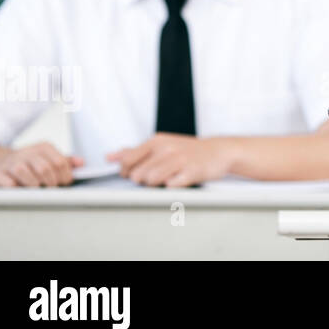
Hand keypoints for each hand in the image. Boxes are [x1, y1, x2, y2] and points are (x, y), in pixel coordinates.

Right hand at [0, 142, 83, 186]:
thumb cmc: (29, 163)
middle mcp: (28, 153)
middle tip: (52, 189)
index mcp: (43, 147)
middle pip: (46, 170)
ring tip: (38, 190)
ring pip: (29, 178)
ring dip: (36, 187)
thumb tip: (82, 163)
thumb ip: (65, 161)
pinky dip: (18, 190)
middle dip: (52, 184)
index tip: (64, 184)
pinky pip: (10, 185)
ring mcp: (12, 163)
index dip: (65, 177)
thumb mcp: (48, 158)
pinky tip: (21, 189)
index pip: (60, 162)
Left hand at [106, 133, 233, 186]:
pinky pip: (171, 186)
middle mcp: (167, 148)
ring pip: (152, 181)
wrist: (219, 151)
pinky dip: (173, 186)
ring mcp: (180, 159)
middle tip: (157, 175)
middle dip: (143, 180)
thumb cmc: (187, 150)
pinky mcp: (192, 171)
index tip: (137, 172)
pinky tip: (180, 179)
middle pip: (138, 175)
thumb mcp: (161, 144)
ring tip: (168, 178)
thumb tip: (109, 157)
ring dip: (157, 185)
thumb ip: (133, 151)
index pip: (127, 161)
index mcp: (157, 141)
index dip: (127, 172)